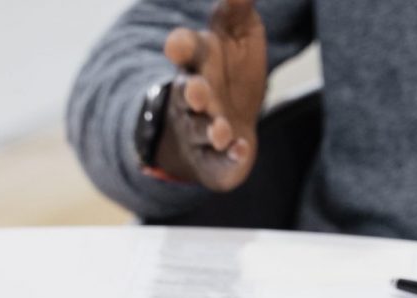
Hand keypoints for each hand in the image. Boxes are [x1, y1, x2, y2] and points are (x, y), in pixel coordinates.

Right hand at [153, 0, 267, 190]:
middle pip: (188, 93)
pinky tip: (240, 153)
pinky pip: (217, 163)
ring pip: (199, 130)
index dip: (180, 48)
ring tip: (221, 131)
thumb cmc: (230, 73)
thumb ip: (236, 10)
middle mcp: (193, 96)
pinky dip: (227, 160)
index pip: (184, 51)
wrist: (227, 125)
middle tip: (198, 91)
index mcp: (197, 61)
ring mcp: (199, 129)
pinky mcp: (213, 160)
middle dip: (193, 94)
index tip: (176, 45)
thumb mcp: (237, 35)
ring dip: (209, 130)